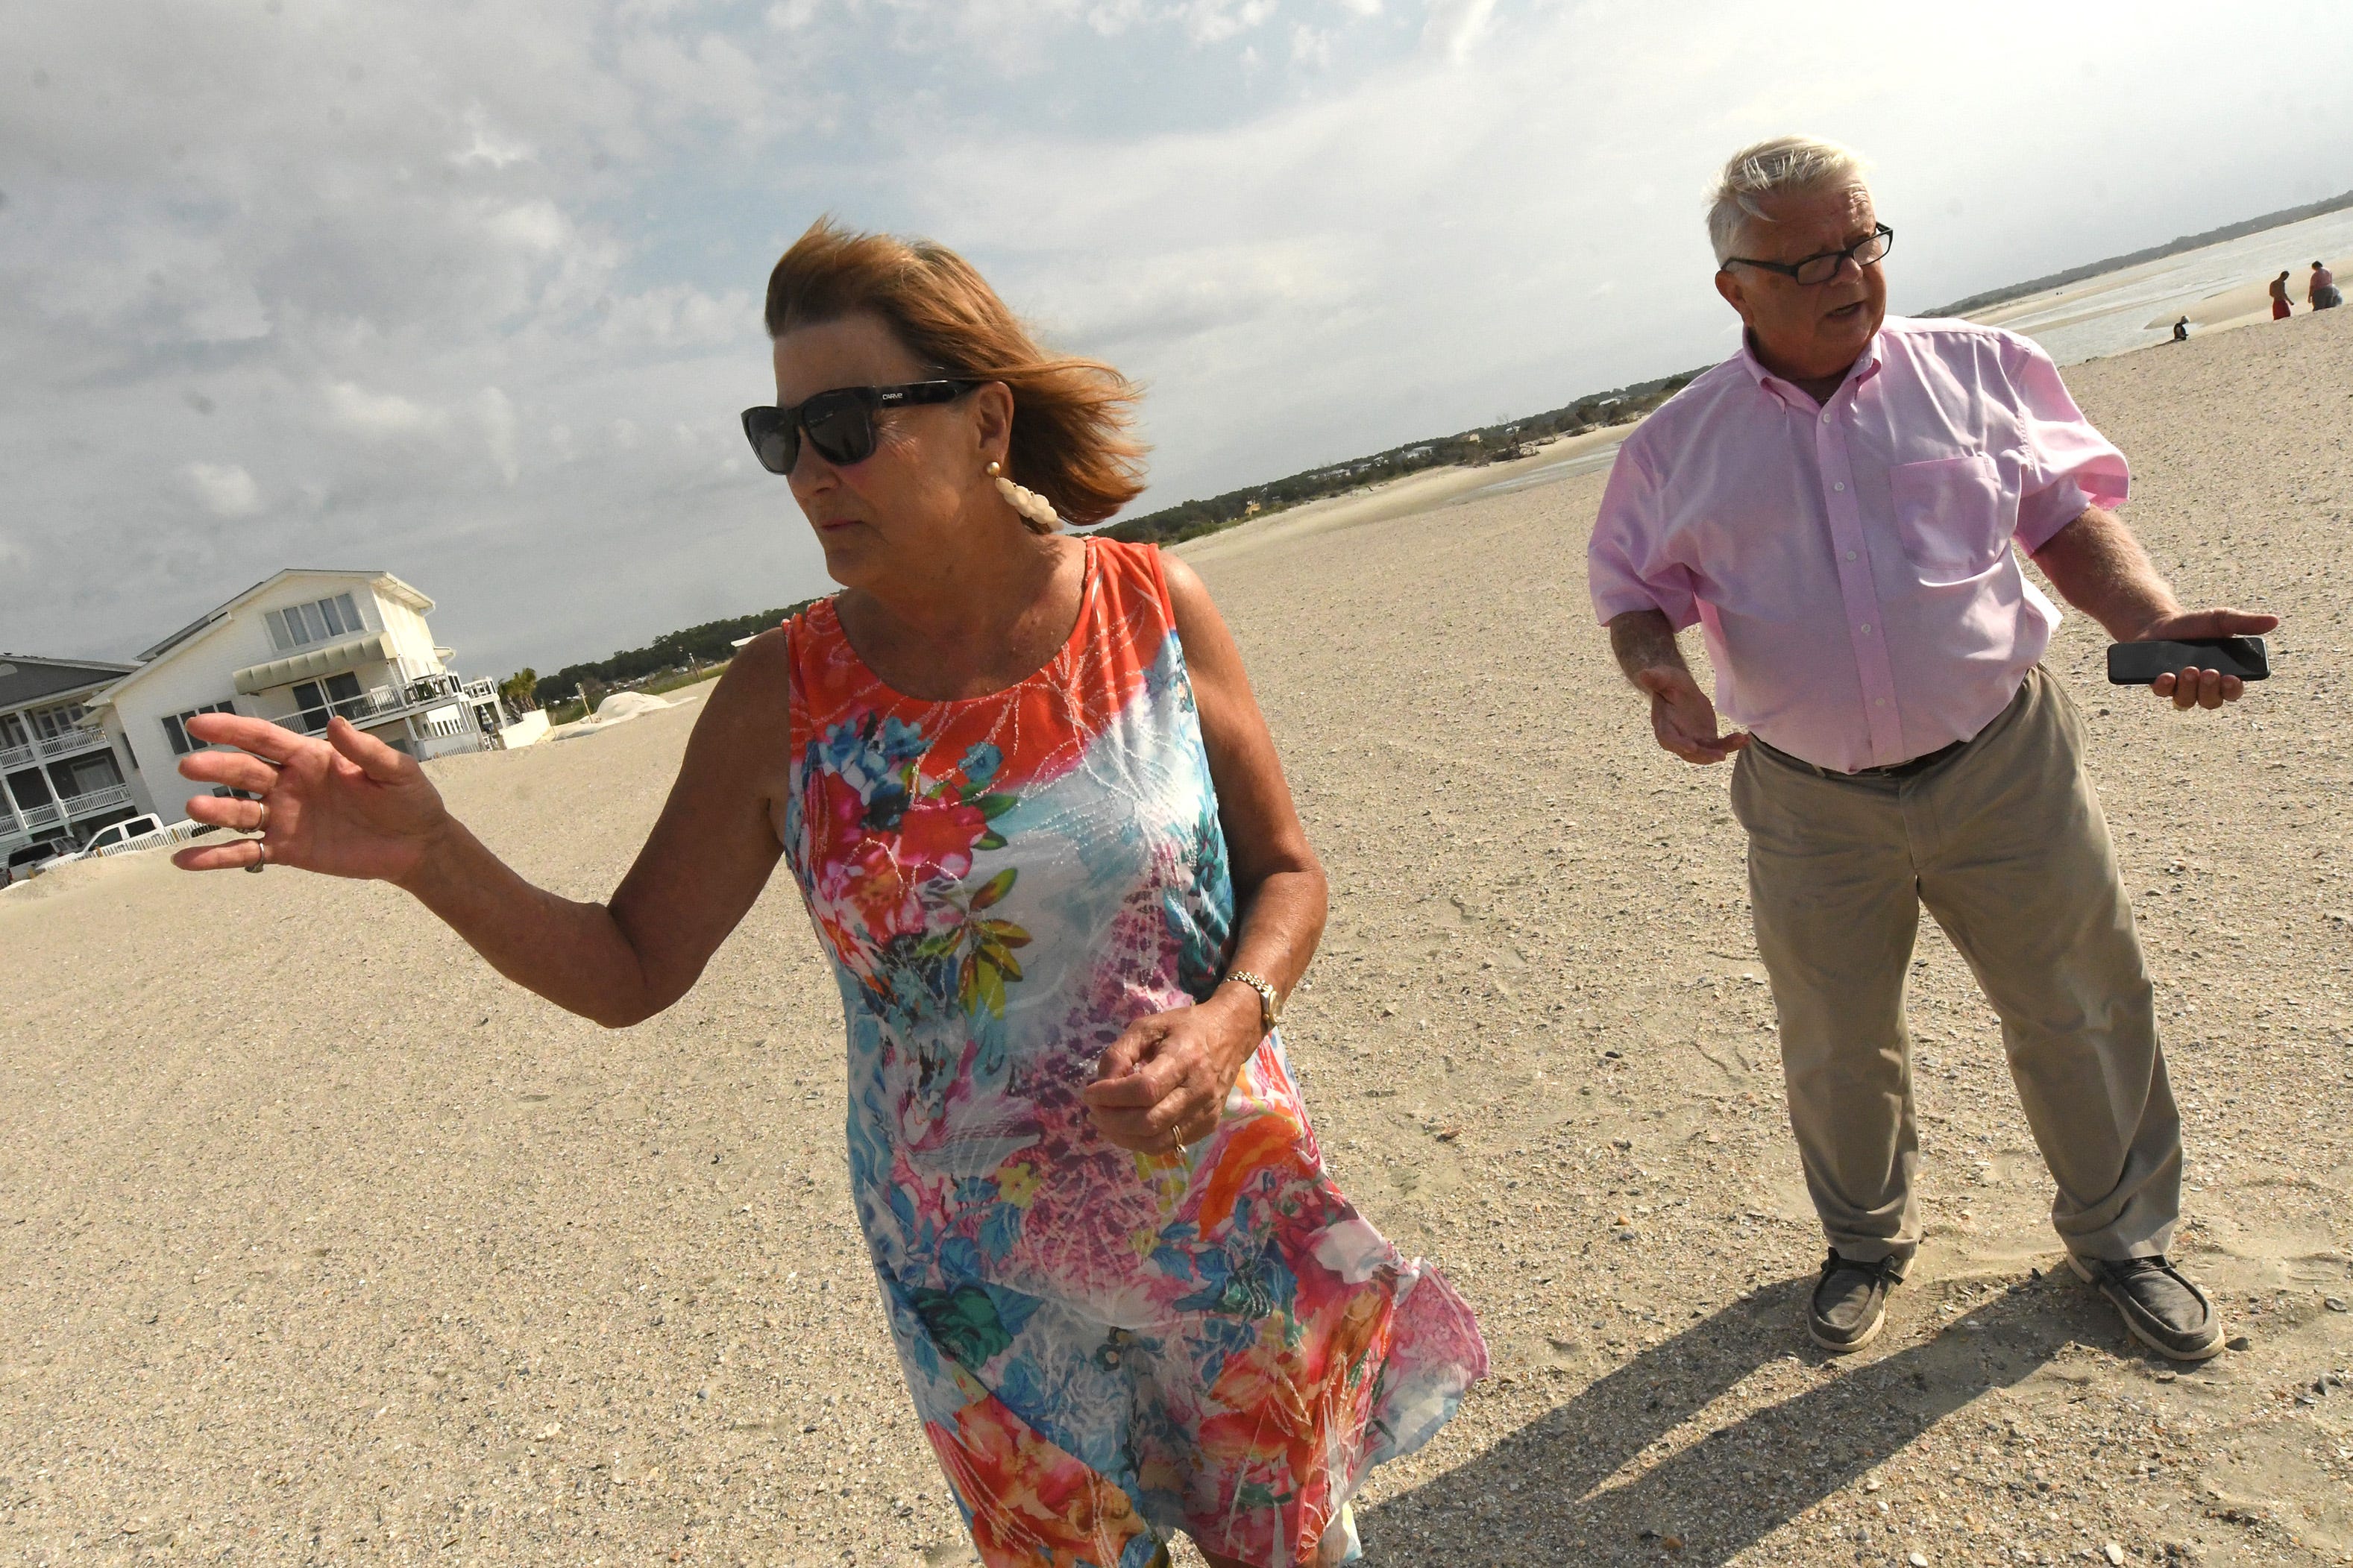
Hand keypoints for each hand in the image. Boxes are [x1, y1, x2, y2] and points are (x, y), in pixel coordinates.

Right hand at [171, 713, 454, 879]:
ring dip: (215, 810)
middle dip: (217, 767)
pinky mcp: (286, 849)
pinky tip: (184, 860)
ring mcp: (285, 817)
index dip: (231, 730)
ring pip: (240, 812)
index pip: (264, 739)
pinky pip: (245, 853)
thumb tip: (335, 723)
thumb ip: (365, 750)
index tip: (197, 724)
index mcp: (312, 758)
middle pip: (245, 772)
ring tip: (195, 807)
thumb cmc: (409, 800)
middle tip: (190, 766)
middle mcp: (290, 784)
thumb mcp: (396, 771)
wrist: (416, 845)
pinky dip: (215, 858)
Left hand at [1081, 989, 1261, 1154]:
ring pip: (1157, 1142)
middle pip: (1149, 1122)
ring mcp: (1205, 1113)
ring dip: (1122, 1137)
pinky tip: (1125, 1128)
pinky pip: (1167, 1145)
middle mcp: (1198, 1091)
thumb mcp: (1147, 1027)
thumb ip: (1120, 1053)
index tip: (1089, 1092)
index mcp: (1184, 1059)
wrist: (1229, 1035)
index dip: (1111, 1096)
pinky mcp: (1207, 1126)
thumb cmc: (1184, 1028)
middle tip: (1093, 1110)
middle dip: (1112, 1120)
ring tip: (1103, 1121)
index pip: (1144, 1089)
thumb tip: (1102, 1086)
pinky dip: (1140, 1141)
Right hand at [1633, 666, 1749, 763]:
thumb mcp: (1664, 677)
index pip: (1668, 739)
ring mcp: (1691, 740)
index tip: (1692, 747)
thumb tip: (1643, 673)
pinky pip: (1718, 745)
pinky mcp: (1705, 739)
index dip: (1679, 744)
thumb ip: (1656, 678)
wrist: (1678, 687)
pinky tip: (1744, 739)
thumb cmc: (1668, 680)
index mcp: (1663, 725)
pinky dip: (1731, 744)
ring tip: (1740, 741)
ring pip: (1706, 752)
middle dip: (1705, 755)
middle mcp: (1676, 738)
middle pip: (1689, 752)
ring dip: (1722, 750)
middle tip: (1721, 755)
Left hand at [2134, 608, 2277, 711]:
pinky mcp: (2159, 685)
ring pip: (2186, 701)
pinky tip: (2166, 676)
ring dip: (2189, 688)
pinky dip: (2164, 687)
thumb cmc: (2197, 625)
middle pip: (2211, 700)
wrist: (2161, 623)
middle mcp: (2203, 687)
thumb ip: (2245, 623)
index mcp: (2224, 675)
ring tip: (2189, 670)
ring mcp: (2180, 688)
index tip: (2233, 678)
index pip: (2233, 691)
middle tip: (2210, 672)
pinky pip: (2163, 693)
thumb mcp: (2221, 620)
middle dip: (2211, 689)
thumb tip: (2274, 621)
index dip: (2234, 689)